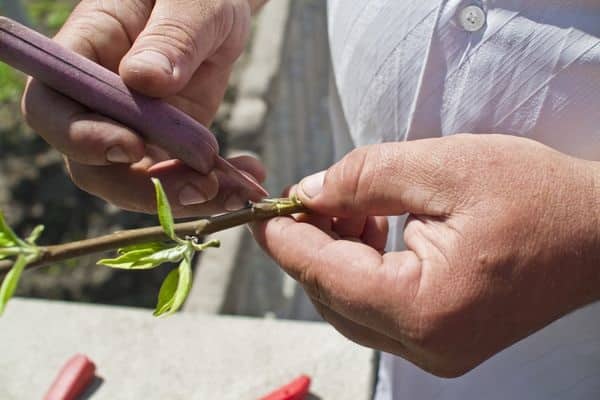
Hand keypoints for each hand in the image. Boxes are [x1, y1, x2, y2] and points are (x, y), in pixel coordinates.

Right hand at [21, 0, 265, 216]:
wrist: (218, 8)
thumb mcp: (193, 3)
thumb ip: (171, 37)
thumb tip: (144, 80)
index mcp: (85, 53)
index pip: (52, 108)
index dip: (82, 138)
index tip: (133, 147)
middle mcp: (100, 100)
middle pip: (93, 165)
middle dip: (147, 187)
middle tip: (204, 187)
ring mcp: (132, 127)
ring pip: (138, 183)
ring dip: (185, 198)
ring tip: (237, 191)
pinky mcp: (165, 144)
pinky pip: (177, 179)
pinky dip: (211, 189)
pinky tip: (245, 180)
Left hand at [252, 134, 599, 375]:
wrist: (598, 232)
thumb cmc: (536, 196)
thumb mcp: (444, 168)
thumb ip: (363, 177)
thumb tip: (309, 192)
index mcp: (425, 308)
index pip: (326, 276)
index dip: (285, 240)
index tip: (260, 211)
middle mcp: (427, 346)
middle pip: (332, 296)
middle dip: (310, 244)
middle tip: (307, 197)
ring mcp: (436, 351)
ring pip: (350, 305)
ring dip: (335, 255)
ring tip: (349, 205)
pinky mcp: (442, 340)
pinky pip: (378, 308)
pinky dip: (361, 269)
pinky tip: (371, 229)